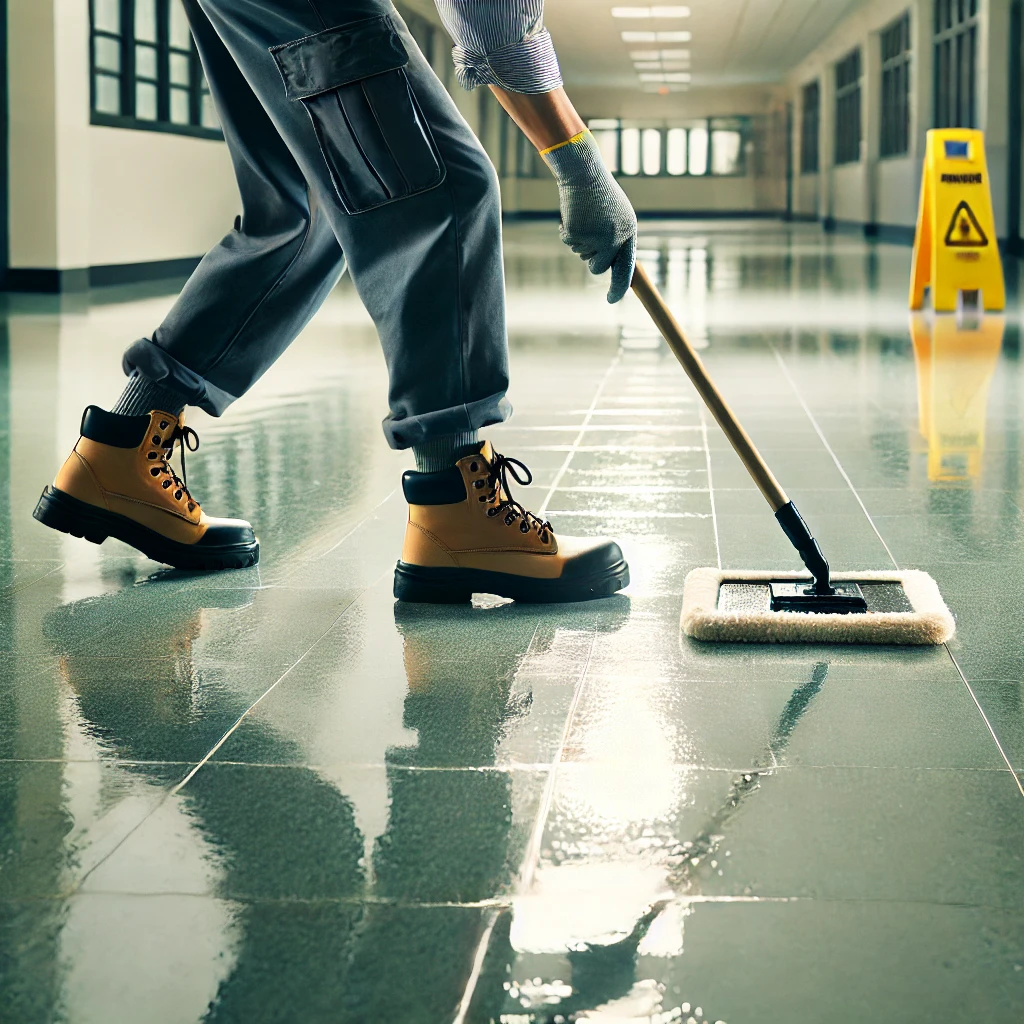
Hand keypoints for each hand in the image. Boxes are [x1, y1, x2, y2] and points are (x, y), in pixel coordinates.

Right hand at [542, 131, 637, 302]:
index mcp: (629, 233)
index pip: (626, 268)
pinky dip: (566, 230)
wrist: (583, 172)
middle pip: (598, 267)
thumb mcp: (617, 216)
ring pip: (581, 254)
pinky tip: (573, 214)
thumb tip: (613, 264)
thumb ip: (618, 239)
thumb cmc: (600, 194)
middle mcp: (615, 238)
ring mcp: (595, 237)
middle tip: (588, 236)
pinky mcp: (577, 234)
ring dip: (579, 239)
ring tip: (584, 216)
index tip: (612, 300)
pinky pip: (568, 242)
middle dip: (590, 258)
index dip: (619, 287)